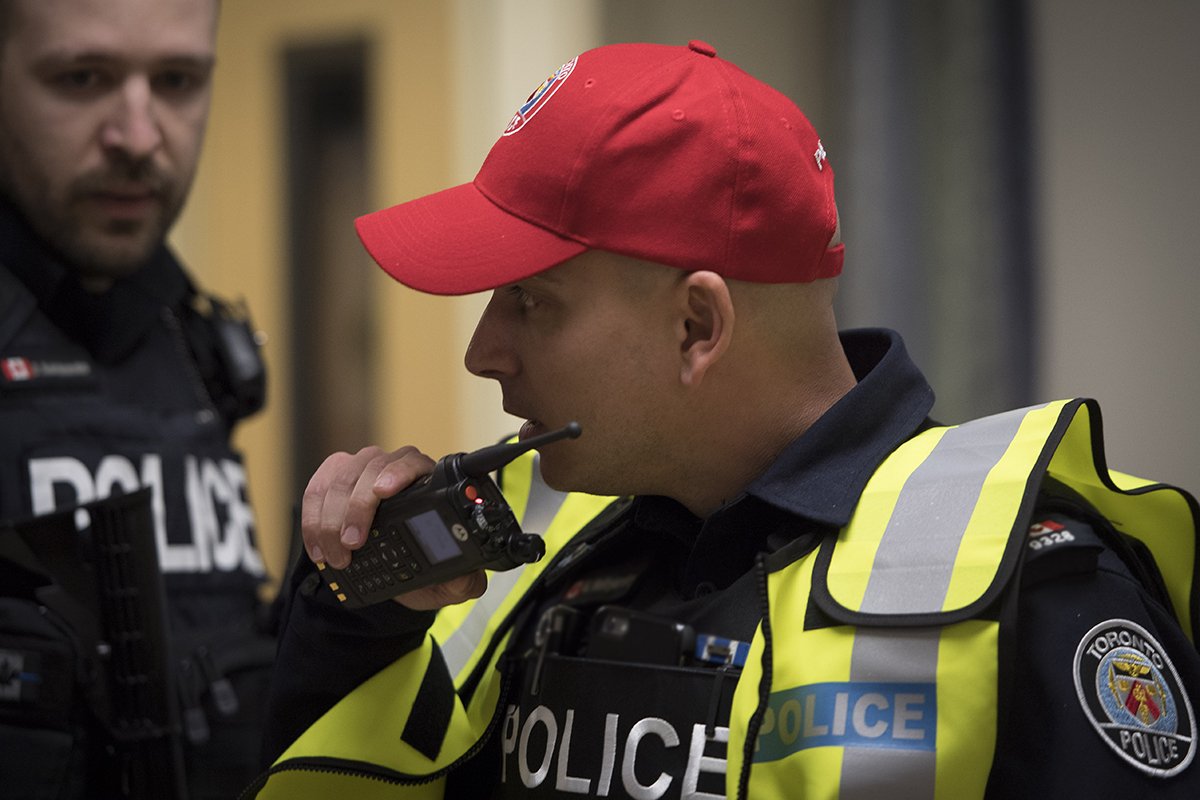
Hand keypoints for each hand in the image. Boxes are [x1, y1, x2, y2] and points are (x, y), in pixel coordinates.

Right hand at [300, 445, 486, 609]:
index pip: (411, 462)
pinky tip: (319, 547)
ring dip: (331, 520)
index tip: (383, 492)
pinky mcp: (331, 478)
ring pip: (340, 481)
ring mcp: (359, 469)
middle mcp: (391, 467)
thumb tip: (466, 578)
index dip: (396, 473)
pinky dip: (313, 520)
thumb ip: (463, 581)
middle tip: (352, 544)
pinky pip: (316, 491)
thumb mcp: (445, 581)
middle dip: (357, 508)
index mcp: (425, 481)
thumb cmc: (419, 569)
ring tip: (336, 555)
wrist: (389, 575)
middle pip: (370, 470)